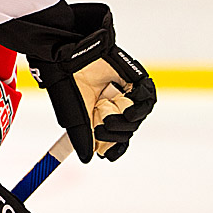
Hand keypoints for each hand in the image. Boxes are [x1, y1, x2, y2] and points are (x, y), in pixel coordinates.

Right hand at [28, 3, 155, 162]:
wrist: (69, 53)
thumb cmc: (66, 81)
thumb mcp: (73, 113)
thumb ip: (81, 136)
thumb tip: (87, 159)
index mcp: (100, 114)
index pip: (115, 138)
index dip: (114, 148)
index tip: (107, 154)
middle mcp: (114, 104)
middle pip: (128, 129)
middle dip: (116, 134)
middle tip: (101, 128)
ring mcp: (126, 92)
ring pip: (139, 116)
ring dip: (127, 124)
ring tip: (111, 118)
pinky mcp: (135, 78)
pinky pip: (147, 96)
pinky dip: (140, 105)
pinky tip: (126, 108)